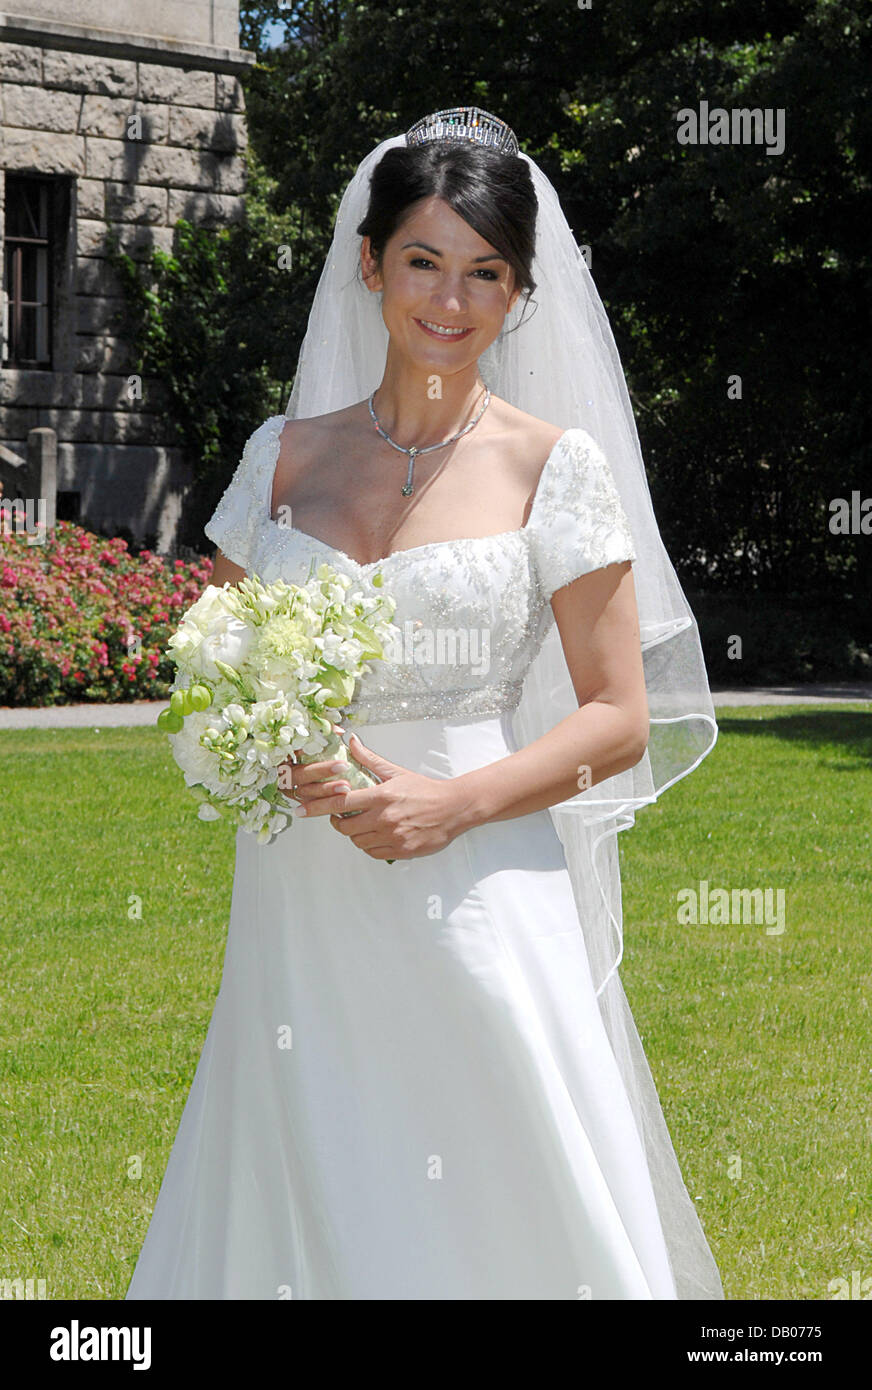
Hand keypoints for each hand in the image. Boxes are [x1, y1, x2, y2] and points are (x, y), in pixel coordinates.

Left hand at [325, 732, 471, 860]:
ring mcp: (393, 836)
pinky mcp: (401, 850)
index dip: (319, 807)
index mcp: (381, 796)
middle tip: (341, 817)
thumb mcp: (396, 772)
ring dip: (355, 834)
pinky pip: (373, 852)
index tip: (304, 809)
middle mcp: (385, 818)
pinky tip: (375, 836)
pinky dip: (369, 845)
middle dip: (338, 823)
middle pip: (345, 827)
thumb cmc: (425, 790)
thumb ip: (370, 759)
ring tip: (362, 825)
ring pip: (358, 841)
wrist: (453, 808)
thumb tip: (351, 742)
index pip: (341, 803)